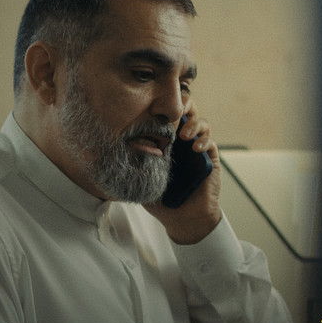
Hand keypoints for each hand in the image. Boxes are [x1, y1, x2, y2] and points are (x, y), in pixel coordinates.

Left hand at [143, 100, 221, 243]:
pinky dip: (203, 141)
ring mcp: (198, 148)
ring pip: (201, 122)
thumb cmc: (162, 200)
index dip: (163, 105)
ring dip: (193, 124)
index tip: (154, 106)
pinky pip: (210, 142)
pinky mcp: (210, 158)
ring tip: (184, 135)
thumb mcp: (142, 179)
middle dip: (183, 104)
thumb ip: (132, 164)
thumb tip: (111, 149)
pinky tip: (195, 149)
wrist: (184, 218)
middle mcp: (183, 141)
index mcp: (166, 141)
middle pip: (187, 110)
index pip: (166, 114)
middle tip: (176, 109)